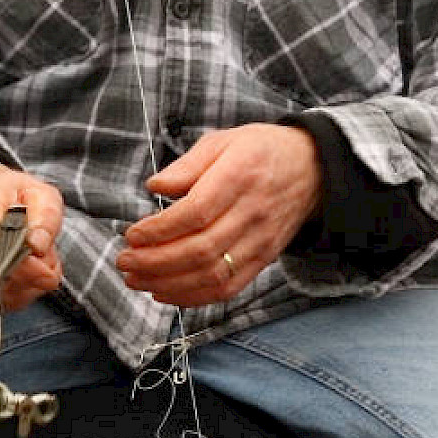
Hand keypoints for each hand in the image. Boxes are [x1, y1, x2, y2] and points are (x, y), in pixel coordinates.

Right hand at [0, 159, 64, 310]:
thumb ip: (45, 219)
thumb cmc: (19, 197)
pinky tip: (24, 275)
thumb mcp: (42, 196)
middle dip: (31, 274)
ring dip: (26, 285)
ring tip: (36, 262)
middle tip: (48, 260)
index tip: (47, 267)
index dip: (22, 262)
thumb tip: (36, 247)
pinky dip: (17, 293)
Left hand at [115, 124, 322, 306]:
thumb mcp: (223, 140)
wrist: (313, 169)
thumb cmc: (259, 151)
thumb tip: (154, 186)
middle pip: (201, 250)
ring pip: (213, 275)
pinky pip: (228, 288)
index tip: (132, 234)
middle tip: (124, 261)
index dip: (160, 229)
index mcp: (239, 177)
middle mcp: (252, 213)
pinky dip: (193, 297)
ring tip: (135, 279)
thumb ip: (188, 164)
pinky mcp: (264, 260)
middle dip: (156, 262)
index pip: (196, 213)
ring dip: (168, 284)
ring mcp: (261, 241)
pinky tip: (164, 291)